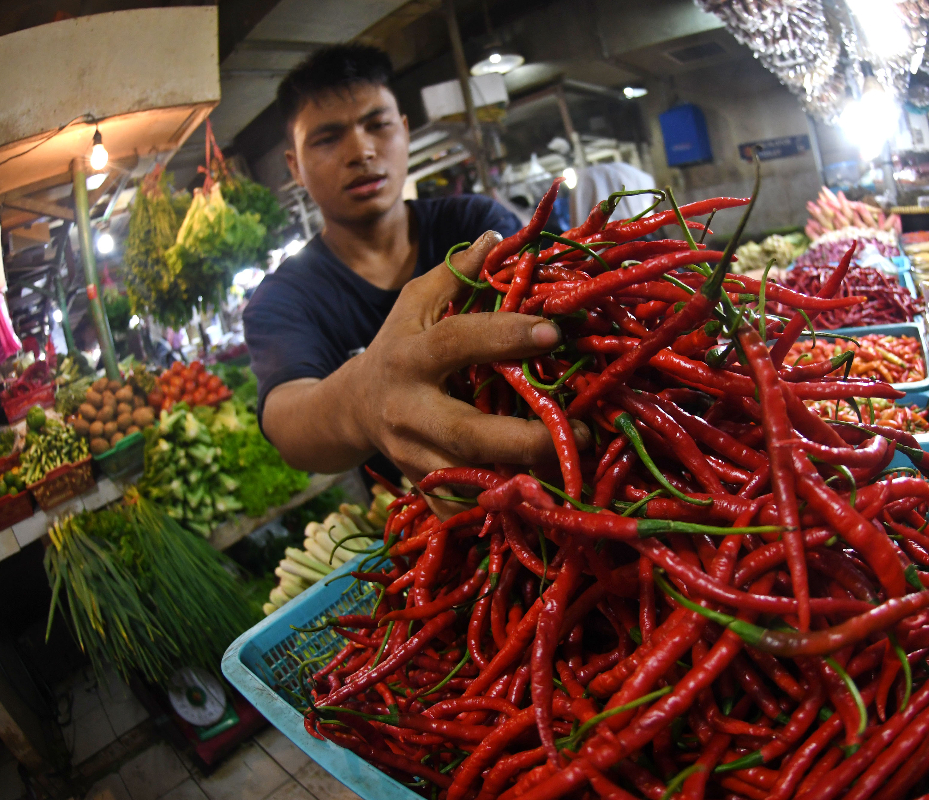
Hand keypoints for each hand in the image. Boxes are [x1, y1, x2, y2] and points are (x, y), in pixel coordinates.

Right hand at [339, 230, 589, 498]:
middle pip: (466, 432)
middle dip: (524, 438)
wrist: (348, 411)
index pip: (458, 342)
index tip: (554, 330)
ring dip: (520, 480)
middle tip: (580, 432)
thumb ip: (455, 274)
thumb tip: (496, 236)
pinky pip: (460, 510)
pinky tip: (537, 500)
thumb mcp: (413, 304)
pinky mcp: (420, 489)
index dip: (504, 336)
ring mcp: (413, 457)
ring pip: (468, 480)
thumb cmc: (395, 348)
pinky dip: (496, 511)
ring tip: (572, 471)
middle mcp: (409, 411)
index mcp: (410, 356)